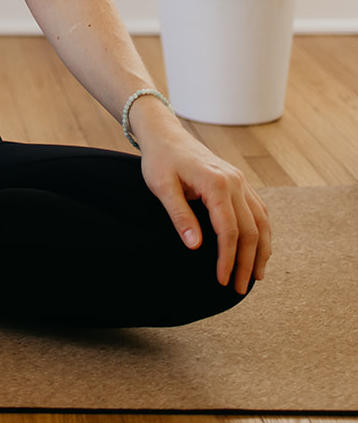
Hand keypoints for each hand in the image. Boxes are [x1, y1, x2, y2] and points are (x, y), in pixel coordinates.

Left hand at [136, 120, 271, 293]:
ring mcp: (239, 181)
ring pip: (261, 221)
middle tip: (239, 289)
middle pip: (250, 230)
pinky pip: (258, 210)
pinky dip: (262, 232)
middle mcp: (234, 181)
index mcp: (216, 183)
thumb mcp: (161, 187)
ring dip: (261, 250)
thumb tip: (196, 247)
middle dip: (248, 262)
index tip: (222, 280)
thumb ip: (179, 216)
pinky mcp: (238, 181)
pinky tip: (259, 248)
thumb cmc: (160, 159)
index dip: (228, 259)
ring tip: (257, 276)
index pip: (228, 230)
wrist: (165, 133)